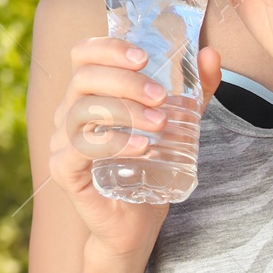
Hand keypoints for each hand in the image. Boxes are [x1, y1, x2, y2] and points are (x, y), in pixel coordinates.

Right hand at [48, 35, 222, 261]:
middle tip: (160, 97)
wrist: (136, 224)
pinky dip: (113, 142)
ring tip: (159, 124)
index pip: (83, 55)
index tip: (144, 57)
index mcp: (87, 94)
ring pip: (82, 110)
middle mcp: (67, 113)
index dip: (109, 48)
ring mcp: (61, 142)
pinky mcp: (63, 170)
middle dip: (125, 81)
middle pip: (84, 78)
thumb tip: (211, 55)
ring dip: (124, 110)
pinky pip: (81, 147)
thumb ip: (193, 92)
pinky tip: (142, 147)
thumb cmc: (149, 170)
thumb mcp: (177, 125)